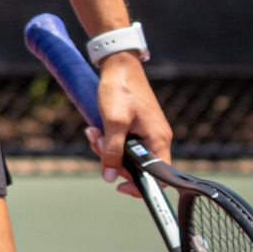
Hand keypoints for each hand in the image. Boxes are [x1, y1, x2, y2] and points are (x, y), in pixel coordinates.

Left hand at [86, 53, 173, 197]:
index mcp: (159, 140)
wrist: (119, 65)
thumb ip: (112, 151)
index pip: (159, 177)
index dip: (140, 186)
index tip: (119, 185)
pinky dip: (106, 138)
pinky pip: (121, 142)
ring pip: (125, 154)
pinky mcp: (136, 127)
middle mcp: (156, 139)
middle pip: (136, 167)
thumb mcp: (113, 123)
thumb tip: (109, 176)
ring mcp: (146, 133)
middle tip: (96, 141)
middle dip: (112, 159)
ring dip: (105, 147)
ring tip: (93, 131)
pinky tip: (95, 128)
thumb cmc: (120, 90)